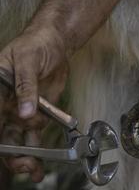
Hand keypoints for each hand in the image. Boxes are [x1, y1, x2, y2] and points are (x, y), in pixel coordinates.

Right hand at [0, 28, 67, 181]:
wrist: (55, 45)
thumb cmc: (36, 45)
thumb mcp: (28, 61)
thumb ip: (25, 87)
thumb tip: (23, 112)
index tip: (4, 150)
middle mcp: (5, 103)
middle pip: (4, 133)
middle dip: (12, 153)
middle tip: (23, 166)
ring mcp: (21, 110)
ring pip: (19, 138)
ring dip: (25, 156)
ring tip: (33, 171)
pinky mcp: (38, 112)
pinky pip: (36, 132)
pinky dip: (38, 147)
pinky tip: (40, 162)